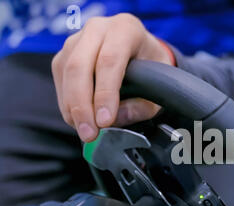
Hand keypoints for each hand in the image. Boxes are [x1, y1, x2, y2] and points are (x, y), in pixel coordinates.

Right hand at [51, 13, 173, 141]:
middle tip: (90, 134)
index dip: (105, 93)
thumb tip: (115, 120)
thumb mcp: (161, 86)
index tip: (105, 121)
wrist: (141, 51)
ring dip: (72, 108)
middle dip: (82, 106)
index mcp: (126, 29)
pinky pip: (60, 81)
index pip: (110, 61)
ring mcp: (77, 40)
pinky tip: (79, 121)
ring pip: (65, 74)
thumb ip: (142, 106)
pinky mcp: (64, 55)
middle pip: (80, 66)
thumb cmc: (153, 67)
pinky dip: (68, 105)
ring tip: (86, 132)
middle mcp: (98, 29)